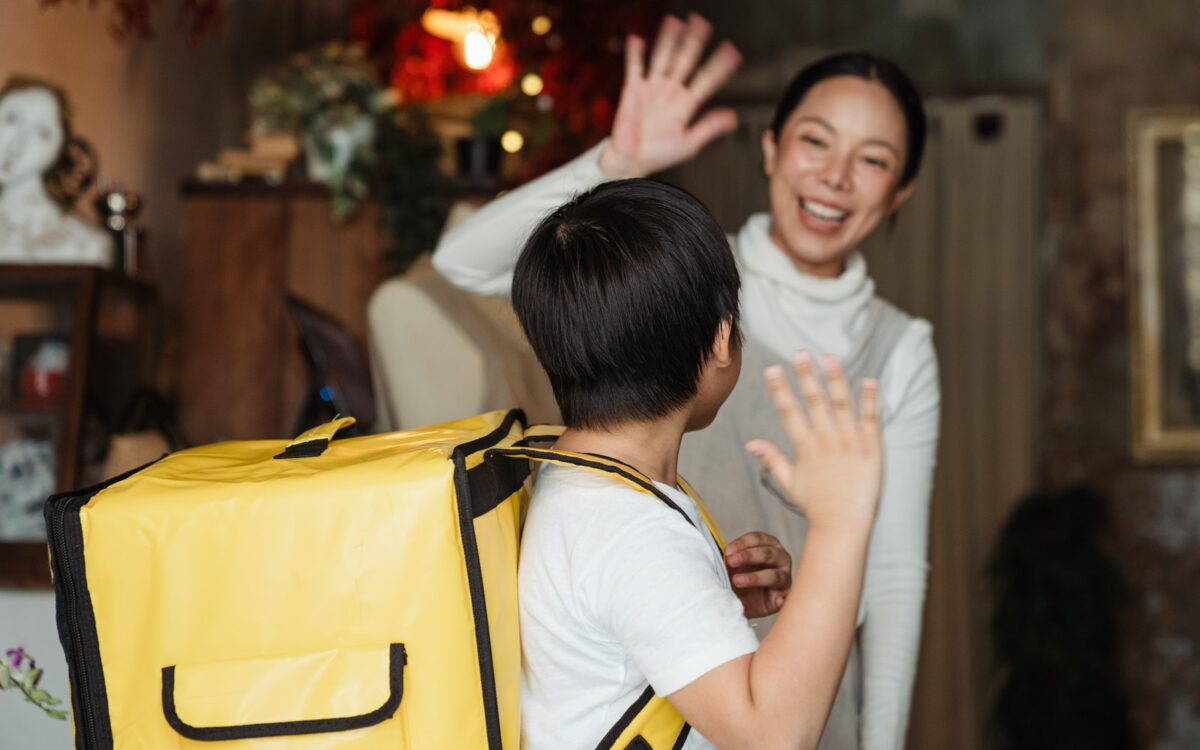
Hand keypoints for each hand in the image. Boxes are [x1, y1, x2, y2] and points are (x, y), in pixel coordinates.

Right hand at [598, 13, 742, 178]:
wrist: (630, 162)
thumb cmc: (657, 156)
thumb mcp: (689, 143)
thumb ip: (709, 127)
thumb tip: (732, 118)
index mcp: (685, 105)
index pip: (706, 80)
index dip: (719, 66)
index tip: (733, 53)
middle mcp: (670, 93)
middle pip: (685, 61)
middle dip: (694, 43)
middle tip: (703, 24)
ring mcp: (652, 89)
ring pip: (663, 58)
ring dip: (669, 40)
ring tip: (676, 22)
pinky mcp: (633, 90)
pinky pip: (635, 68)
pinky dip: (635, 54)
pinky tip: (638, 39)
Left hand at [724, 532, 791, 618]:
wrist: (741, 603)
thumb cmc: (739, 579)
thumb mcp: (731, 568)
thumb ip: (729, 560)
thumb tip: (721, 555)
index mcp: (768, 545)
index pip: (758, 539)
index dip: (742, 543)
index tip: (727, 551)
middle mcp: (780, 559)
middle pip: (768, 553)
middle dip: (748, 556)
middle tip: (731, 562)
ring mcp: (784, 577)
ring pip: (774, 575)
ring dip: (756, 577)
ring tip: (738, 581)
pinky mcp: (785, 596)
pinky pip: (787, 597)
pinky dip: (782, 598)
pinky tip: (778, 600)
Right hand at [746, 352, 882, 534]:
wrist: (845, 525)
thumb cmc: (816, 506)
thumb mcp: (789, 482)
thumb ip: (772, 459)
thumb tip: (751, 443)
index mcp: (805, 448)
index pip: (789, 413)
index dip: (779, 390)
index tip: (771, 369)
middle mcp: (827, 442)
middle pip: (815, 402)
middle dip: (806, 375)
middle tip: (799, 352)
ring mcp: (850, 444)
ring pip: (842, 405)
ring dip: (835, 379)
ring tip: (828, 357)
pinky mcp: (872, 449)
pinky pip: (871, 420)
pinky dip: (869, 400)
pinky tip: (868, 380)